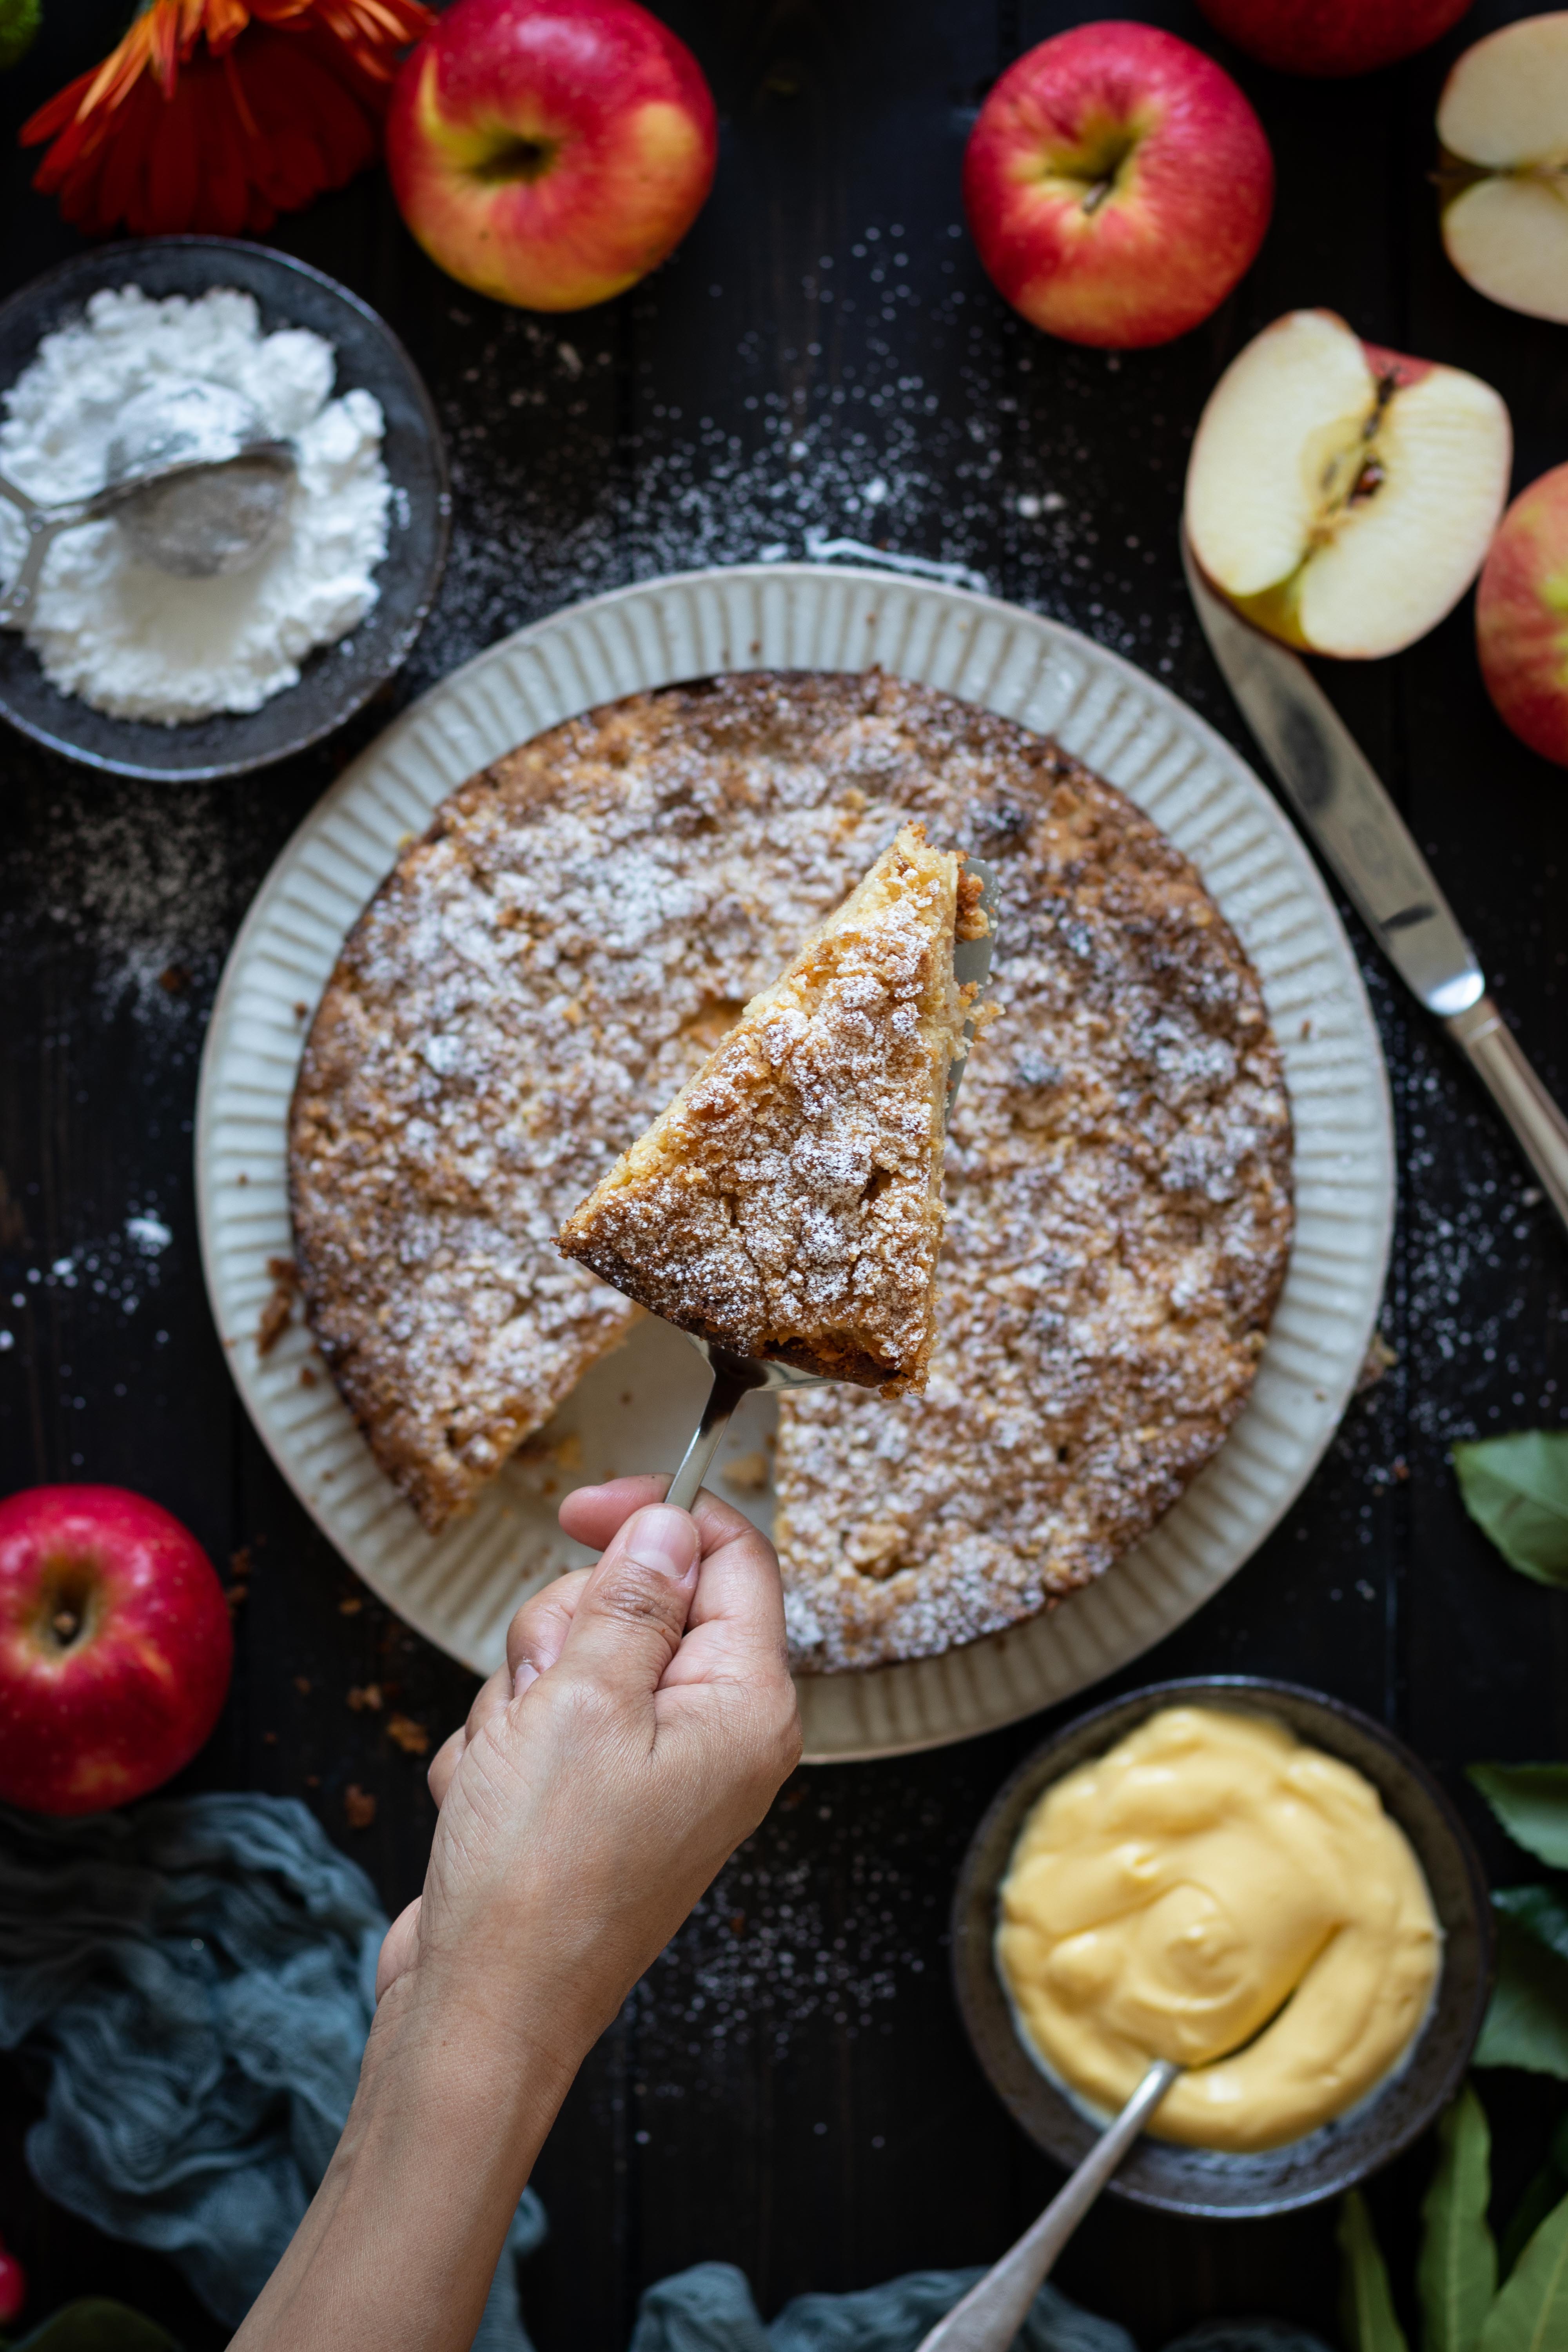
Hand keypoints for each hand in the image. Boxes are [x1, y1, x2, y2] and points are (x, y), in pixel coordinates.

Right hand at [376, 1479, 800, 2067]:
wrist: (480, 2012)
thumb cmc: (539, 1875)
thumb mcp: (582, 1701)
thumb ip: (630, 1599)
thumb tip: (669, 1526)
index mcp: (744, 1706)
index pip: (732, 1557)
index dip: (658, 1517)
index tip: (578, 1508)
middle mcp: (712, 1735)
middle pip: (638, 1603)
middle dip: (563, 1631)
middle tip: (542, 1694)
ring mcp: (649, 1770)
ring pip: (573, 1660)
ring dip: (519, 1699)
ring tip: (510, 1767)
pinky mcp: (589, 1799)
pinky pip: (536, 1721)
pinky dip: (499, 1751)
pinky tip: (488, 1804)